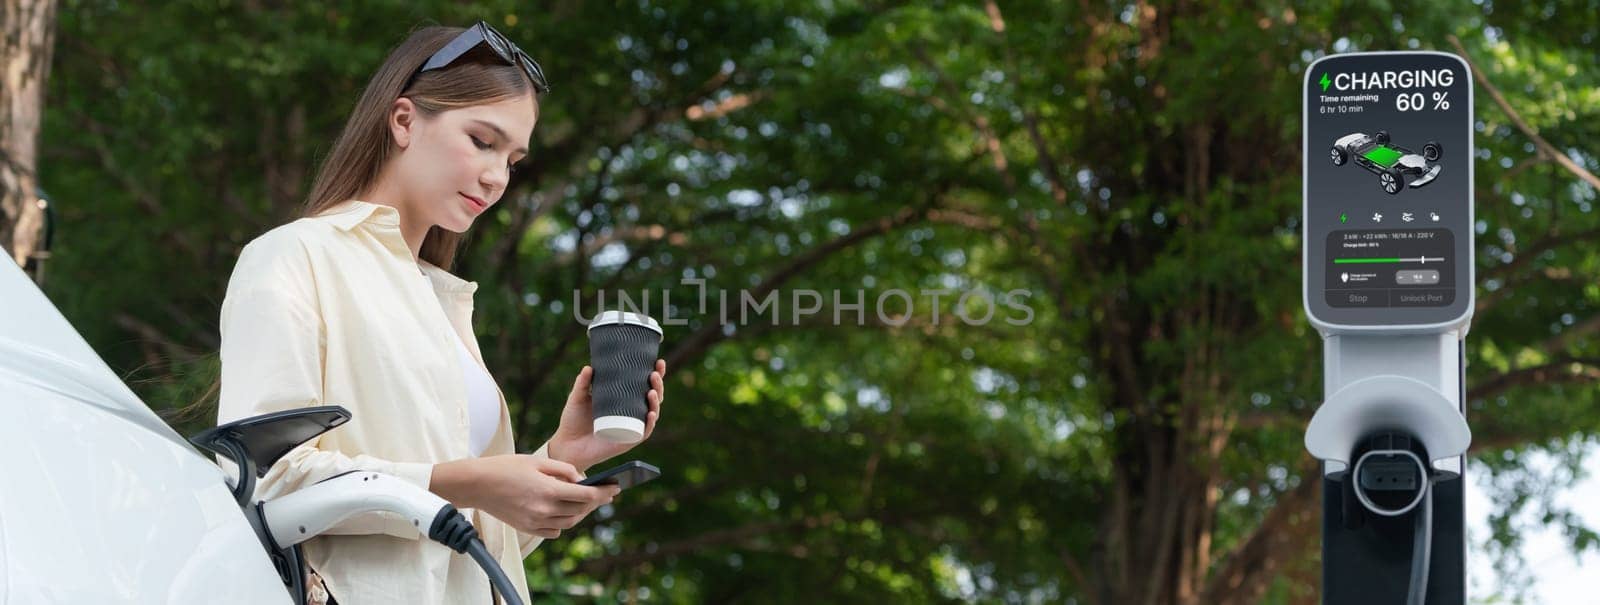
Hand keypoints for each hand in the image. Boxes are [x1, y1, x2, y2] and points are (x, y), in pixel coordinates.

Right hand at [452, 454, 620, 539]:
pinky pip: (554, 531)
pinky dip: (564, 522)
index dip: (604, 492)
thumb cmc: (506, 467)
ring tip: (587, 501)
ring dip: (581, 512)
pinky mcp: (527, 528)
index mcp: (548, 490)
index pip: (585, 494)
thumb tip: (582, 479)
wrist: (476, 485)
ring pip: (569, 522)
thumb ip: (564, 469)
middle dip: (595, 501)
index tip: (615, 488)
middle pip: (580, 509)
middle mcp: (544, 510)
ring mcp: (535, 522)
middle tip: (605, 493)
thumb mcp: (537, 461)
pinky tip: (565, 512)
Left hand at [548, 360, 666, 470]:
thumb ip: (582, 383)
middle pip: (653, 398)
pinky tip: (651, 414)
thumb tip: (589, 367)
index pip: (644, 385)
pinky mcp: (628, 441)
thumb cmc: (573, 421)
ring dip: (656, 402)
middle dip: (658, 385)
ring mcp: (631, 427)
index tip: (658, 362)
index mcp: (624, 401)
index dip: (655, 375)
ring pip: (652, 414)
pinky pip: (644, 432)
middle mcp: (631, 414)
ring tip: (651, 391)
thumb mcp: (578, 398)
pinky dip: (650, 423)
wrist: (567, 444)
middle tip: (653, 374)